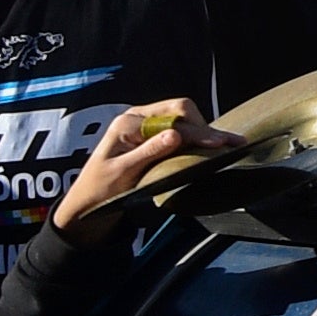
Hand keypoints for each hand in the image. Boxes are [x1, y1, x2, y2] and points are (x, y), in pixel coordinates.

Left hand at [54, 100, 227, 233]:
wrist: (86, 205)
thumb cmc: (98, 190)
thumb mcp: (121, 173)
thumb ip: (148, 153)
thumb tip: (177, 136)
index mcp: (128, 123)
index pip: (173, 119)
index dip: (199, 131)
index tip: (220, 144)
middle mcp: (138, 118)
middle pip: (182, 110)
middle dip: (205, 127)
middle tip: (230, 144)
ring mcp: (145, 126)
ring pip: (184, 118)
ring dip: (204, 131)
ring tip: (228, 145)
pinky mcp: (152, 137)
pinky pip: (180, 129)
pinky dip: (197, 137)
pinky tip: (211, 147)